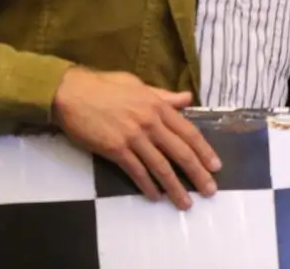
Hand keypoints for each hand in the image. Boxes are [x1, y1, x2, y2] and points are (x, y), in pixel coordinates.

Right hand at [51, 68, 221, 209]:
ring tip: (186, 203)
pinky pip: (136, 171)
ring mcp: (134, 137)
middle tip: (210, 190)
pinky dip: (148, 186)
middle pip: (181, 152)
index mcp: (159, 106)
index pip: (189, 132)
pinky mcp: (116, 149)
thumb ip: (164, 96)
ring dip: (175, 187)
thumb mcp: (139, 86)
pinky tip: (156, 197)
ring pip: (161, 166)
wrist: (72, 93)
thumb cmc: (105, 87)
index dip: (204, 151)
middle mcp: (151, 122)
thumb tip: (187, 98)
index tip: (216, 166)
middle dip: (198, 173)